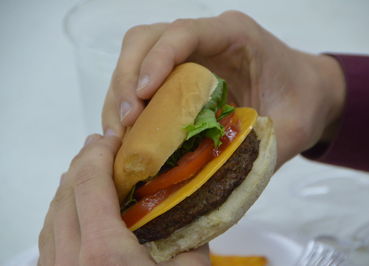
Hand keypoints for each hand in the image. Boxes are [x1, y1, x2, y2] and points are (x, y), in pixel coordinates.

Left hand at [38, 133, 209, 265]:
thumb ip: (190, 231)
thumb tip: (189, 198)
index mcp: (104, 254)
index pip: (89, 183)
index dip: (99, 152)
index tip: (112, 136)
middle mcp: (69, 261)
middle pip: (65, 192)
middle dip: (84, 161)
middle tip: (104, 145)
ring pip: (51, 214)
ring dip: (71, 184)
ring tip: (90, 168)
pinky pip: (48, 237)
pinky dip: (62, 211)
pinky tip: (77, 207)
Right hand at [102, 10, 344, 167]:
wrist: (307, 92)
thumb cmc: (303, 102)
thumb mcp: (292, 128)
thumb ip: (260, 151)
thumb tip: (214, 185)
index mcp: (234, 35)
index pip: (184, 33)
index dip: (157, 60)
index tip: (142, 97)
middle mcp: (206, 37)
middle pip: (146, 40)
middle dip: (126, 79)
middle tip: (126, 125)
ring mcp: (190, 52)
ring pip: (137, 57)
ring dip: (120, 94)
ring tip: (120, 136)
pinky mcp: (180, 72)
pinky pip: (144, 78)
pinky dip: (129, 104)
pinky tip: (130, 135)